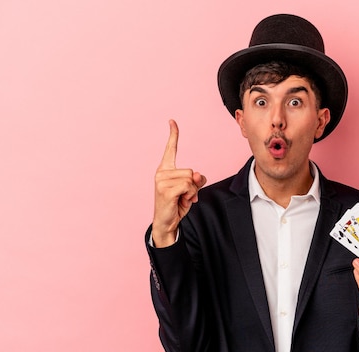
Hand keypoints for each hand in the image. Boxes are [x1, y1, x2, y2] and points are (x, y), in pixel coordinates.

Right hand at [152, 120, 206, 246]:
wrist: (166, 223)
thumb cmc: (177, 205)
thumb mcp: (189, 190)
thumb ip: (195, 180)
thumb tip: (197, 175)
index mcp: (165, 170)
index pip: (170, 150)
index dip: (173, 135)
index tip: (172, 121)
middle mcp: (161, 173)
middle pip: (191, 171)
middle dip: (193, 185)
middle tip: (184, 196)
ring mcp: (161, 181)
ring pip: (190, 179)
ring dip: (192, 191)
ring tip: (181, 199)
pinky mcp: (165, 189)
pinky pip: (188, 186)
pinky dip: (189, 195)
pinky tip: (180, 201)